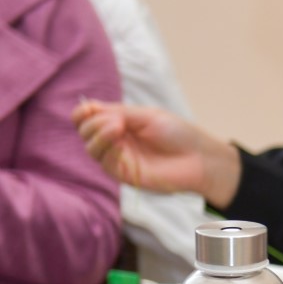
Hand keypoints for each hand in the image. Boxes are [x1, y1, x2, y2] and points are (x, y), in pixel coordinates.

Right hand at [72, 100, 241, 204]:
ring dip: (98, 135)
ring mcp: (119, 157)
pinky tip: (120, 145)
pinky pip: (104, 163)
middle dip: (93, 123)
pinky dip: (108, 150)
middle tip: (116, 121)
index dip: (83, 112)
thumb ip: (118, 112)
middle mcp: (116, 140)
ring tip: (117, 128)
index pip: (88, 117)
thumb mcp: (147, 116)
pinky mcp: (124, 174)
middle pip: (85, 131)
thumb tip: (89, 108)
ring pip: (91, 147)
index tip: (90, 109)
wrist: (198, 157)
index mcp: (120, 122)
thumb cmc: (178, 134)